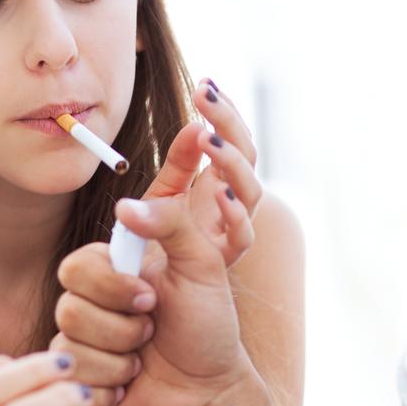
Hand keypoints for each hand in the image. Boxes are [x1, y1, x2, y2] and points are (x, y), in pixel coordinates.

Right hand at [53, 194, 254, 405]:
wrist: (211, 390)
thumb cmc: (208, 325)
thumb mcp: (202, 264)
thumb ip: (171, 222)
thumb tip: (123, 205)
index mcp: (110, 273)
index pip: (76, 267)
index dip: (113, 286)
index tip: (152, 298)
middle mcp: (89, 306)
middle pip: (69, 309)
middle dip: (123, 327)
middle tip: (152, 329)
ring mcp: (80, 347)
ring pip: (70, 348)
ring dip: (121, 358)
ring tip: (144, 359)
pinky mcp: (78, 385)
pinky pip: (75, 383)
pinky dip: (113, 386)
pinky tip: (131, 386)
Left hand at [141, 78, 261, 265]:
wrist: (162, 321)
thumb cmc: (157, 255)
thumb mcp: (162, 201)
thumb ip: (177, 169)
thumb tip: (191, 126)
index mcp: (215, 185)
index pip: (229, 141)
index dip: (223, 112)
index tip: (206, 84)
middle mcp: (228, 206)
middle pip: (244, 156)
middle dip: (227, 123)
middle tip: (203, 95)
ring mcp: (230, 232)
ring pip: (249, 191)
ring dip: (230, 162)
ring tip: (207, 139)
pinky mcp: (224, 263)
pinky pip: (239, 238)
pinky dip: (233, 215)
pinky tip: (220, 194)